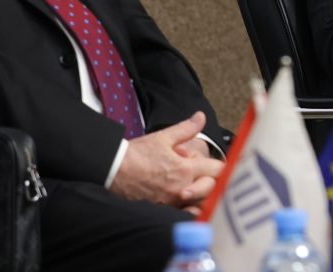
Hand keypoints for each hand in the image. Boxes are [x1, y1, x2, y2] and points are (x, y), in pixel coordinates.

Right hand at [109, 111, 224, 210]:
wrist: (112, 171)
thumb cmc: (136, 155)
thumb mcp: (163, 137)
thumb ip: (186, 129)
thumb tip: (200, 117)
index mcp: (185, 170)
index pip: (217, 170)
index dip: (219, 166)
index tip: (216, 164)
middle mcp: (181, 189)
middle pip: (212, 189)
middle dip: (211, 180)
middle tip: (202, 174)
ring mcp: (172, 203)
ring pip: (200, 204)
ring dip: (201, 195)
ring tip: (192, 185)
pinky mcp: (162, 212)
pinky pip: (184, 214)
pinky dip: (188, 208)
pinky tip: (183, 199)